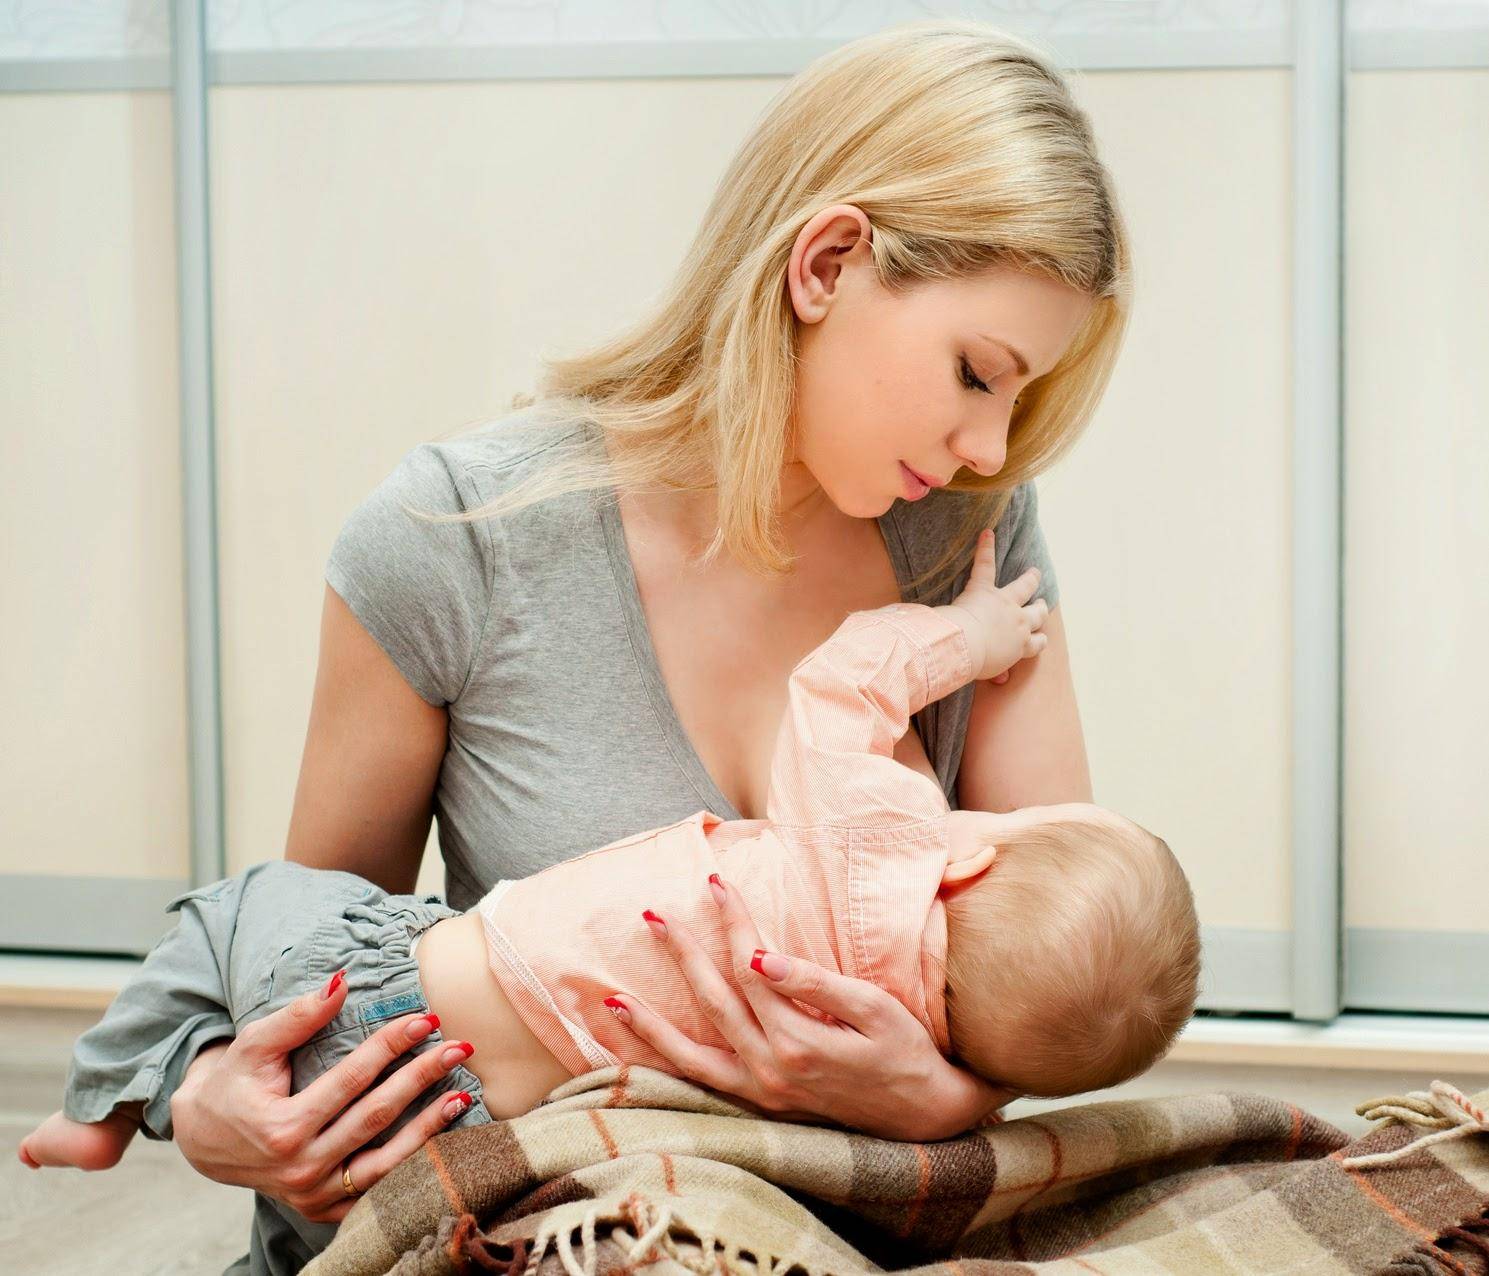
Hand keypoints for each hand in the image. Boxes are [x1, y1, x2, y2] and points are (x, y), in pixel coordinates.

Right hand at [170, 974, 476, 1222]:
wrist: (203, 1142)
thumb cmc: (232, 1084)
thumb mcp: (254, 1045)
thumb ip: (298, 1016)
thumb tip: (343, 980)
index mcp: (281, 1127)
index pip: (351, 1079)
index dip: (391, 1046)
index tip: (426, 1019)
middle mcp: (299, 1168)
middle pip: (374, 1117)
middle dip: (421, 1078)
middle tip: (459, 1047)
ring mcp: (313, 1194)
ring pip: (385, 1162)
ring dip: (429, 1127)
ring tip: (464, 1095)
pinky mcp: (324, 1209)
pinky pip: (378, 1189)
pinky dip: (412, 1165)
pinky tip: (442, 1139)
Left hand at [604, 878, 1014, 1141]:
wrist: (925, 1116)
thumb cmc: (905, 1050)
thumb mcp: (873, 1008)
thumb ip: (813, 983)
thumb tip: (758, 957)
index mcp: (798, 1038)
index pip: (748, 968)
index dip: (731, 922)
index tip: (716, 884)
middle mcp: (770, 1068)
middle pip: (714, 1000)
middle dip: (682, 954)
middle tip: (653, 915)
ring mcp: (761, 1091)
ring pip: (691, 1055)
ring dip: (650, 1025)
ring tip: (610, 999)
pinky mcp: (760, 1104)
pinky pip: (701, 1085)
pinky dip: (666, 1066)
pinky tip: (638, 1050)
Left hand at [942, 529, 1048, 682]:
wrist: (966, 646)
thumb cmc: (975, 664)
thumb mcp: (990, 672)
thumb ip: (998, 672)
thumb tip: (1001, 680)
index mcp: (1021, 645)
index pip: (1038, 643)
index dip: (1040, 639)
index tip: (1040, 637)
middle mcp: (1019, 622)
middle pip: (1038, 613)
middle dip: (1041, 608)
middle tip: (1042, 603)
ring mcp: (1004, 602)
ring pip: (1023, 587)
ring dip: (1029, 579)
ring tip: (1034, 572)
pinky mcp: (984, 589)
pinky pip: (985, 565)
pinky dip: (985, 548)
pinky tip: (987, 533)